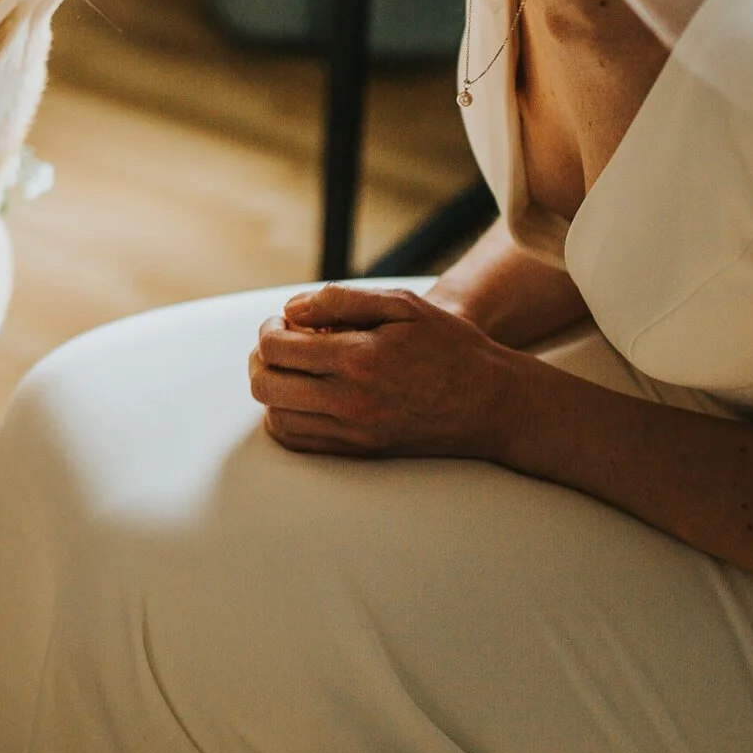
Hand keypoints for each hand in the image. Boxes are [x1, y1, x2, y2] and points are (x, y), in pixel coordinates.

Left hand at [249, 285, 531, 460]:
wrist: (491, 402)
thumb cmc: (449, 346)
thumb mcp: (401, 305)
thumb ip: (340, 300)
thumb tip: (290, 310)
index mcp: (358, 358)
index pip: (277, 348)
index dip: (269, 329)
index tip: (284, 322)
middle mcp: (350, 401)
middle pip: (266, 385)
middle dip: (261, 359)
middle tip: (280, 343)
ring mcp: (353, 432)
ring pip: (276, 417)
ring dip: (272, 388)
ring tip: (292, 369)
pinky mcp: (359, 451)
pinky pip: (299, 442)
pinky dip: (286, 417)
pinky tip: (303, 395)